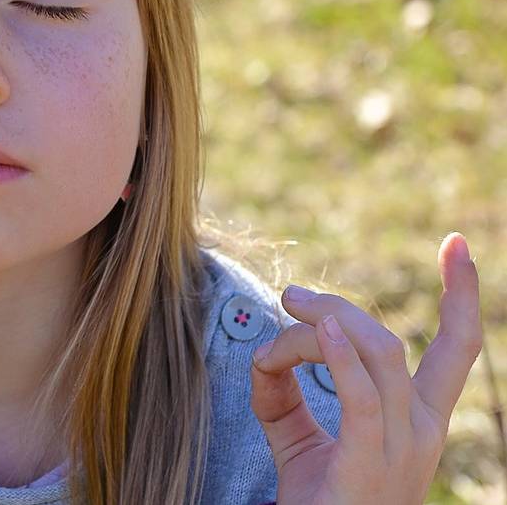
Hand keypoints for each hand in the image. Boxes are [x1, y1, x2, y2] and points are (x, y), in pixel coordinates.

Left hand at [248, 232, 481, 504]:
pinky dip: (342, 357)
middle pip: (390, 342)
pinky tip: (320, 330)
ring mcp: (401, 450)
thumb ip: (282, 391)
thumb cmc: (314, 501)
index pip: (456, 350)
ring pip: (375, 355)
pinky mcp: (368, 465)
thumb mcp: (298, 438)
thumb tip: (261, 353)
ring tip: (287, 308)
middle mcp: (420, 432)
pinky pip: (364, 398)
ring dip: (324, 322)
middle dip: (341, 306)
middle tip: (291, 295)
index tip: (456, 244)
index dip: (461, 295)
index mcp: (417, 422)